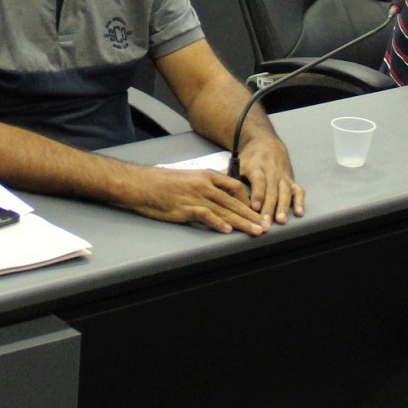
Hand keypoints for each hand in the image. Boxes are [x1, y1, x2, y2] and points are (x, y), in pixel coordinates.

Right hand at [123, 167, 269, 234]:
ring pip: (226, 210)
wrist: (141, 184)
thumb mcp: (187, 177)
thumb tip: (218, 191)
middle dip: (253, 215)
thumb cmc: (161, 182)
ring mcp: (195, 196)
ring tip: (256, 231)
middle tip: (266, 225)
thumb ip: (204, 184)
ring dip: (243, 222)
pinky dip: (218, 223)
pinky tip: (228, 231)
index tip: (258, 211)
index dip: (249, 200)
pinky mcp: (185, 208)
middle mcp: (204, 185)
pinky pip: (206, 216)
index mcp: (206, 176)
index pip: (236, 187)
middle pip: (235, 201)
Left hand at [235, 134, 303, 223]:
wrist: (265, 142)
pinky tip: (298, 213)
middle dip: (269, 207)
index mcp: (257, 167)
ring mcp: (282, 176)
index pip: (259, 181)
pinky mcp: (291, 179)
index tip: (254, 208)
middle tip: (266, 223)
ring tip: (281, 220)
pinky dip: (299, 201)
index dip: (257, 194)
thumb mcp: (238, 163)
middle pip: (272, 190)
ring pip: (285, 192)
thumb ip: (228, 176)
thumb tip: (213, 188)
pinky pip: (298, 190)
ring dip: (284, 207)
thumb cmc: (249, 158)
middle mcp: (271, 171)